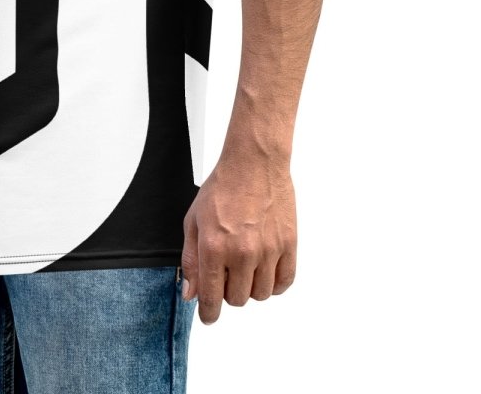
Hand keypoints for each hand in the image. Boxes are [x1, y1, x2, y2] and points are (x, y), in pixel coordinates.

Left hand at [180, 156, 296, 324]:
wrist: (253, 164)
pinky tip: (265, 269)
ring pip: (260, 295)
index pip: (212, 298)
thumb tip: (191, 294)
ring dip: (251, 287)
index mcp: (214, 247)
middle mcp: (242, 253)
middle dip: (228, 292)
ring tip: (246, 265)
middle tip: (227, 272)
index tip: (209, 317)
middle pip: (237, 300)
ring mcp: (268, 250)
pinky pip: (284, 283)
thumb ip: (191, 260)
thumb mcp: (193, 221)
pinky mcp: (288, 245)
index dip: (209, 313)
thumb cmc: (221, 188)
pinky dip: (274, 283)